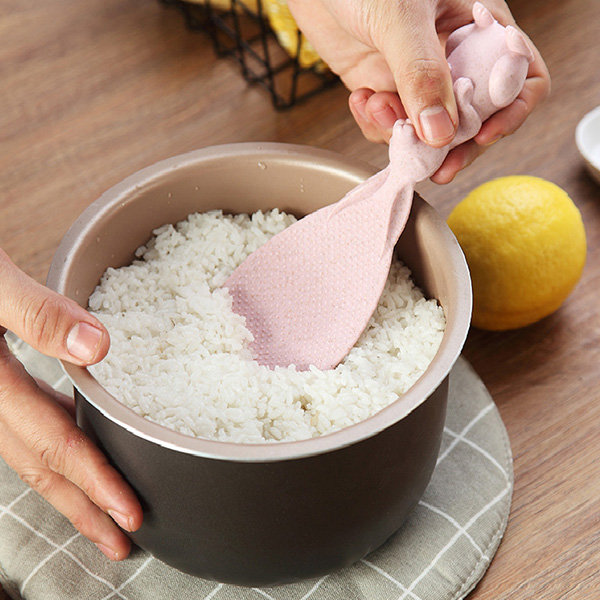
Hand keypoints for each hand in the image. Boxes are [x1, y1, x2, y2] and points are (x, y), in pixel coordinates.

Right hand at [0, 248, 141, 559]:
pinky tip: (79, 449)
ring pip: (31, 456)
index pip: (52, 444)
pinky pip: (26, 431)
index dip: (94, 482)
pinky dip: (57, 451)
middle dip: (84, 509)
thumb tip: (97, 346)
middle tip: (121, 542)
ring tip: (104, 514)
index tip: (130, 514)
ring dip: (70, 488)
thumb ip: (37, 314)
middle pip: (41, 467)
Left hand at [288, 0, 549, 182]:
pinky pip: (391, 126)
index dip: (511, 111)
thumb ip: (421, 75)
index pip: (519, 77)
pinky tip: (360, 99)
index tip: (483, 136)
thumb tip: (441, 135)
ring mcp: (418, 77)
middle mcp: (454, 57)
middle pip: (476, 118)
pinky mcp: (385, 89)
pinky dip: (375, 124)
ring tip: (375, 105)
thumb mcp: (400, 19)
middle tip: (435, 167)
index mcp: (478, 27)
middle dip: (454, 144)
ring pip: (428, 131)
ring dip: (402, 132)